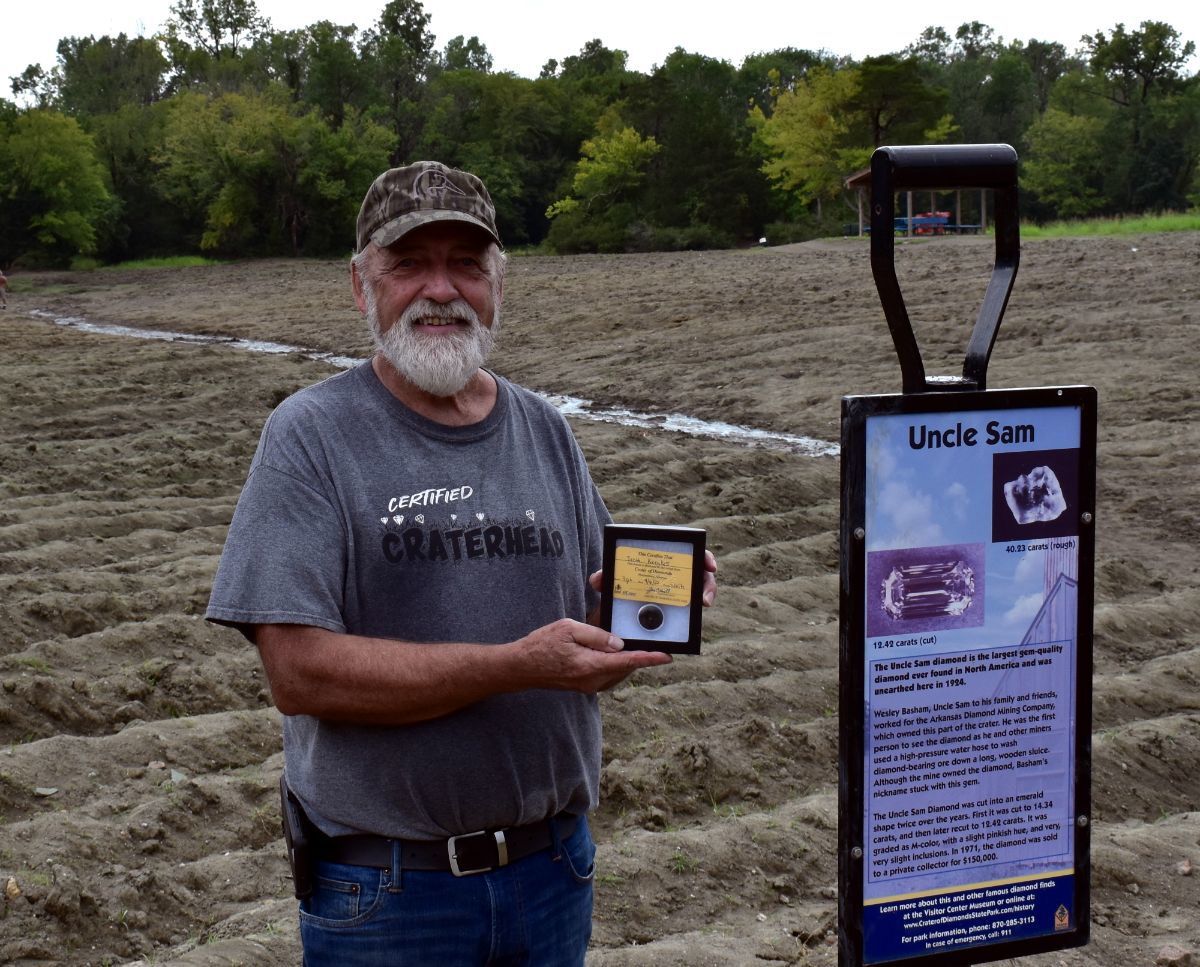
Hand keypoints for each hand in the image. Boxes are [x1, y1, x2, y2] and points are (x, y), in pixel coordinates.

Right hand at [516, 618, 670, 692]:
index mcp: (590, 666)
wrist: (520, 668)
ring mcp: (588, 686)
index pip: (627, 662)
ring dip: (627, 660)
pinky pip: (608, 675)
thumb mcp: (568, 630)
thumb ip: (596, 636)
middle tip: (650, 641)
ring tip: (631, 644)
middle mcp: (592, 681)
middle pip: (626, 668)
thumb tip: (619, 644)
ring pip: (618, 673)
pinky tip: (613, 652)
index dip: (649, 659)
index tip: (667, 657)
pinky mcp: (585, 687)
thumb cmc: (541, 645)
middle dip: (639, 656)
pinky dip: (615, 665)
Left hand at [587, 549, 718, 606]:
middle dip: (707, 577)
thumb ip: (604, 580)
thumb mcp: (611, 583)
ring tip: (704, 602)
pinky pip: (693, 606)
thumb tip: (597, 580)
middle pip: (700, 569)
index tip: (708, 564)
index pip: (687, 550)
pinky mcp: (681, 605)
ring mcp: (680, 587)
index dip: (702, 555)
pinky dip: (697, 609)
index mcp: (661, 557)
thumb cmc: (618, 586)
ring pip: (701, 587)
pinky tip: (698, 613)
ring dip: (707, 592)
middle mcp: (675, 571)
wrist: (617, 608)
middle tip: (706, 586)